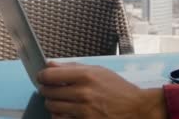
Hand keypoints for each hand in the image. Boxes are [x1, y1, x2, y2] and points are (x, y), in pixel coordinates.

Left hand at [37, 61, 166, 118]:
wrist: (135, 107)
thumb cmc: (118, 88)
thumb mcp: (99, 71)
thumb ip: (73, 67)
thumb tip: (50, 64)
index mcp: (86, 75)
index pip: (50, 75)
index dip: (43, 75)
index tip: (43, 76)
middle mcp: (82, 92)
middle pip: (47, 91)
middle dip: (47, 89)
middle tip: (53, 88)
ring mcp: (82, 110)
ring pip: (51, 106)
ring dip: (52, 103)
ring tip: (62, 99)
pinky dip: (59, 115)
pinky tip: (67, 110)